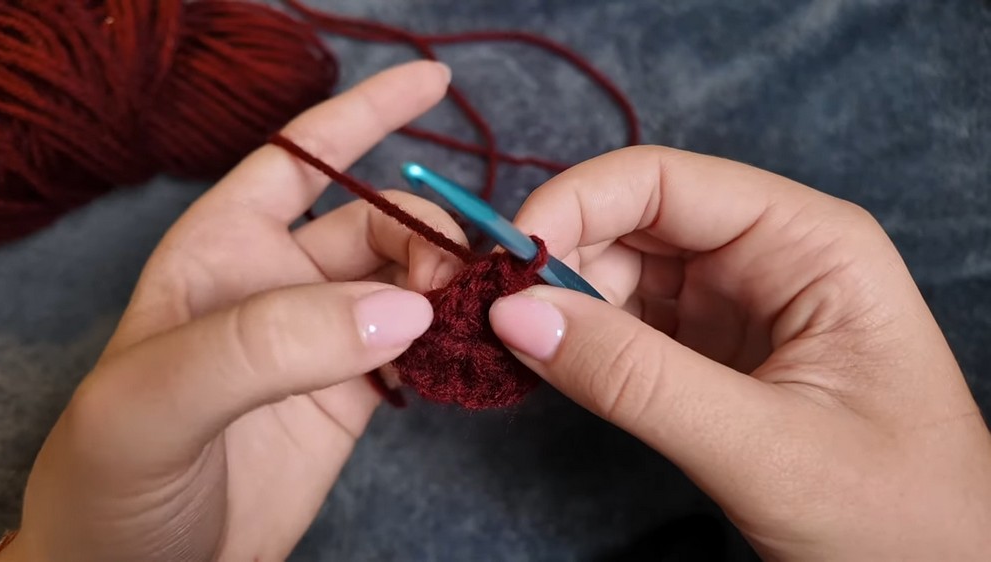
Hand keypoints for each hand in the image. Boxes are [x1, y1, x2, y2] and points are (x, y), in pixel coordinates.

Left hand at [1, 61, 465, 561]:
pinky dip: (455, 340)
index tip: (432, 82)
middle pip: (377, 224)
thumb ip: (264, 344)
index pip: (299, 159)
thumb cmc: (110, 485)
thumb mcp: (154, 401)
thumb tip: (396, 309)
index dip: (364, 114)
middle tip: (457, 282)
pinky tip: (472, 347)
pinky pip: (422, 346)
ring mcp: (320, 339)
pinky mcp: (357, 394)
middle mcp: (274, 283)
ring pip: (408, 283)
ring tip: (475, 313)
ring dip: (450, 288)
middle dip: (427, 233)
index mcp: (217, 252)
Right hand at [489, 147, 990, 559]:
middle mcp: (768, 256)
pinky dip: (581, 341)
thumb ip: (634, 378)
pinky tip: (551, 365)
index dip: (576, 204)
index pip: (666, 181)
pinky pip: (628, 325)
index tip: (506, 260)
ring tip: (514, 347)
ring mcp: (737, 305)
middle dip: (559, 258)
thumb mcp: (762, 444)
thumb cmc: (898, 514)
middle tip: (494, 314)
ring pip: (621, 273)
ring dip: (562, 302)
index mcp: (808, 242)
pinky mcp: (712, 354)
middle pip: (634, 220)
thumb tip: (514, 316)